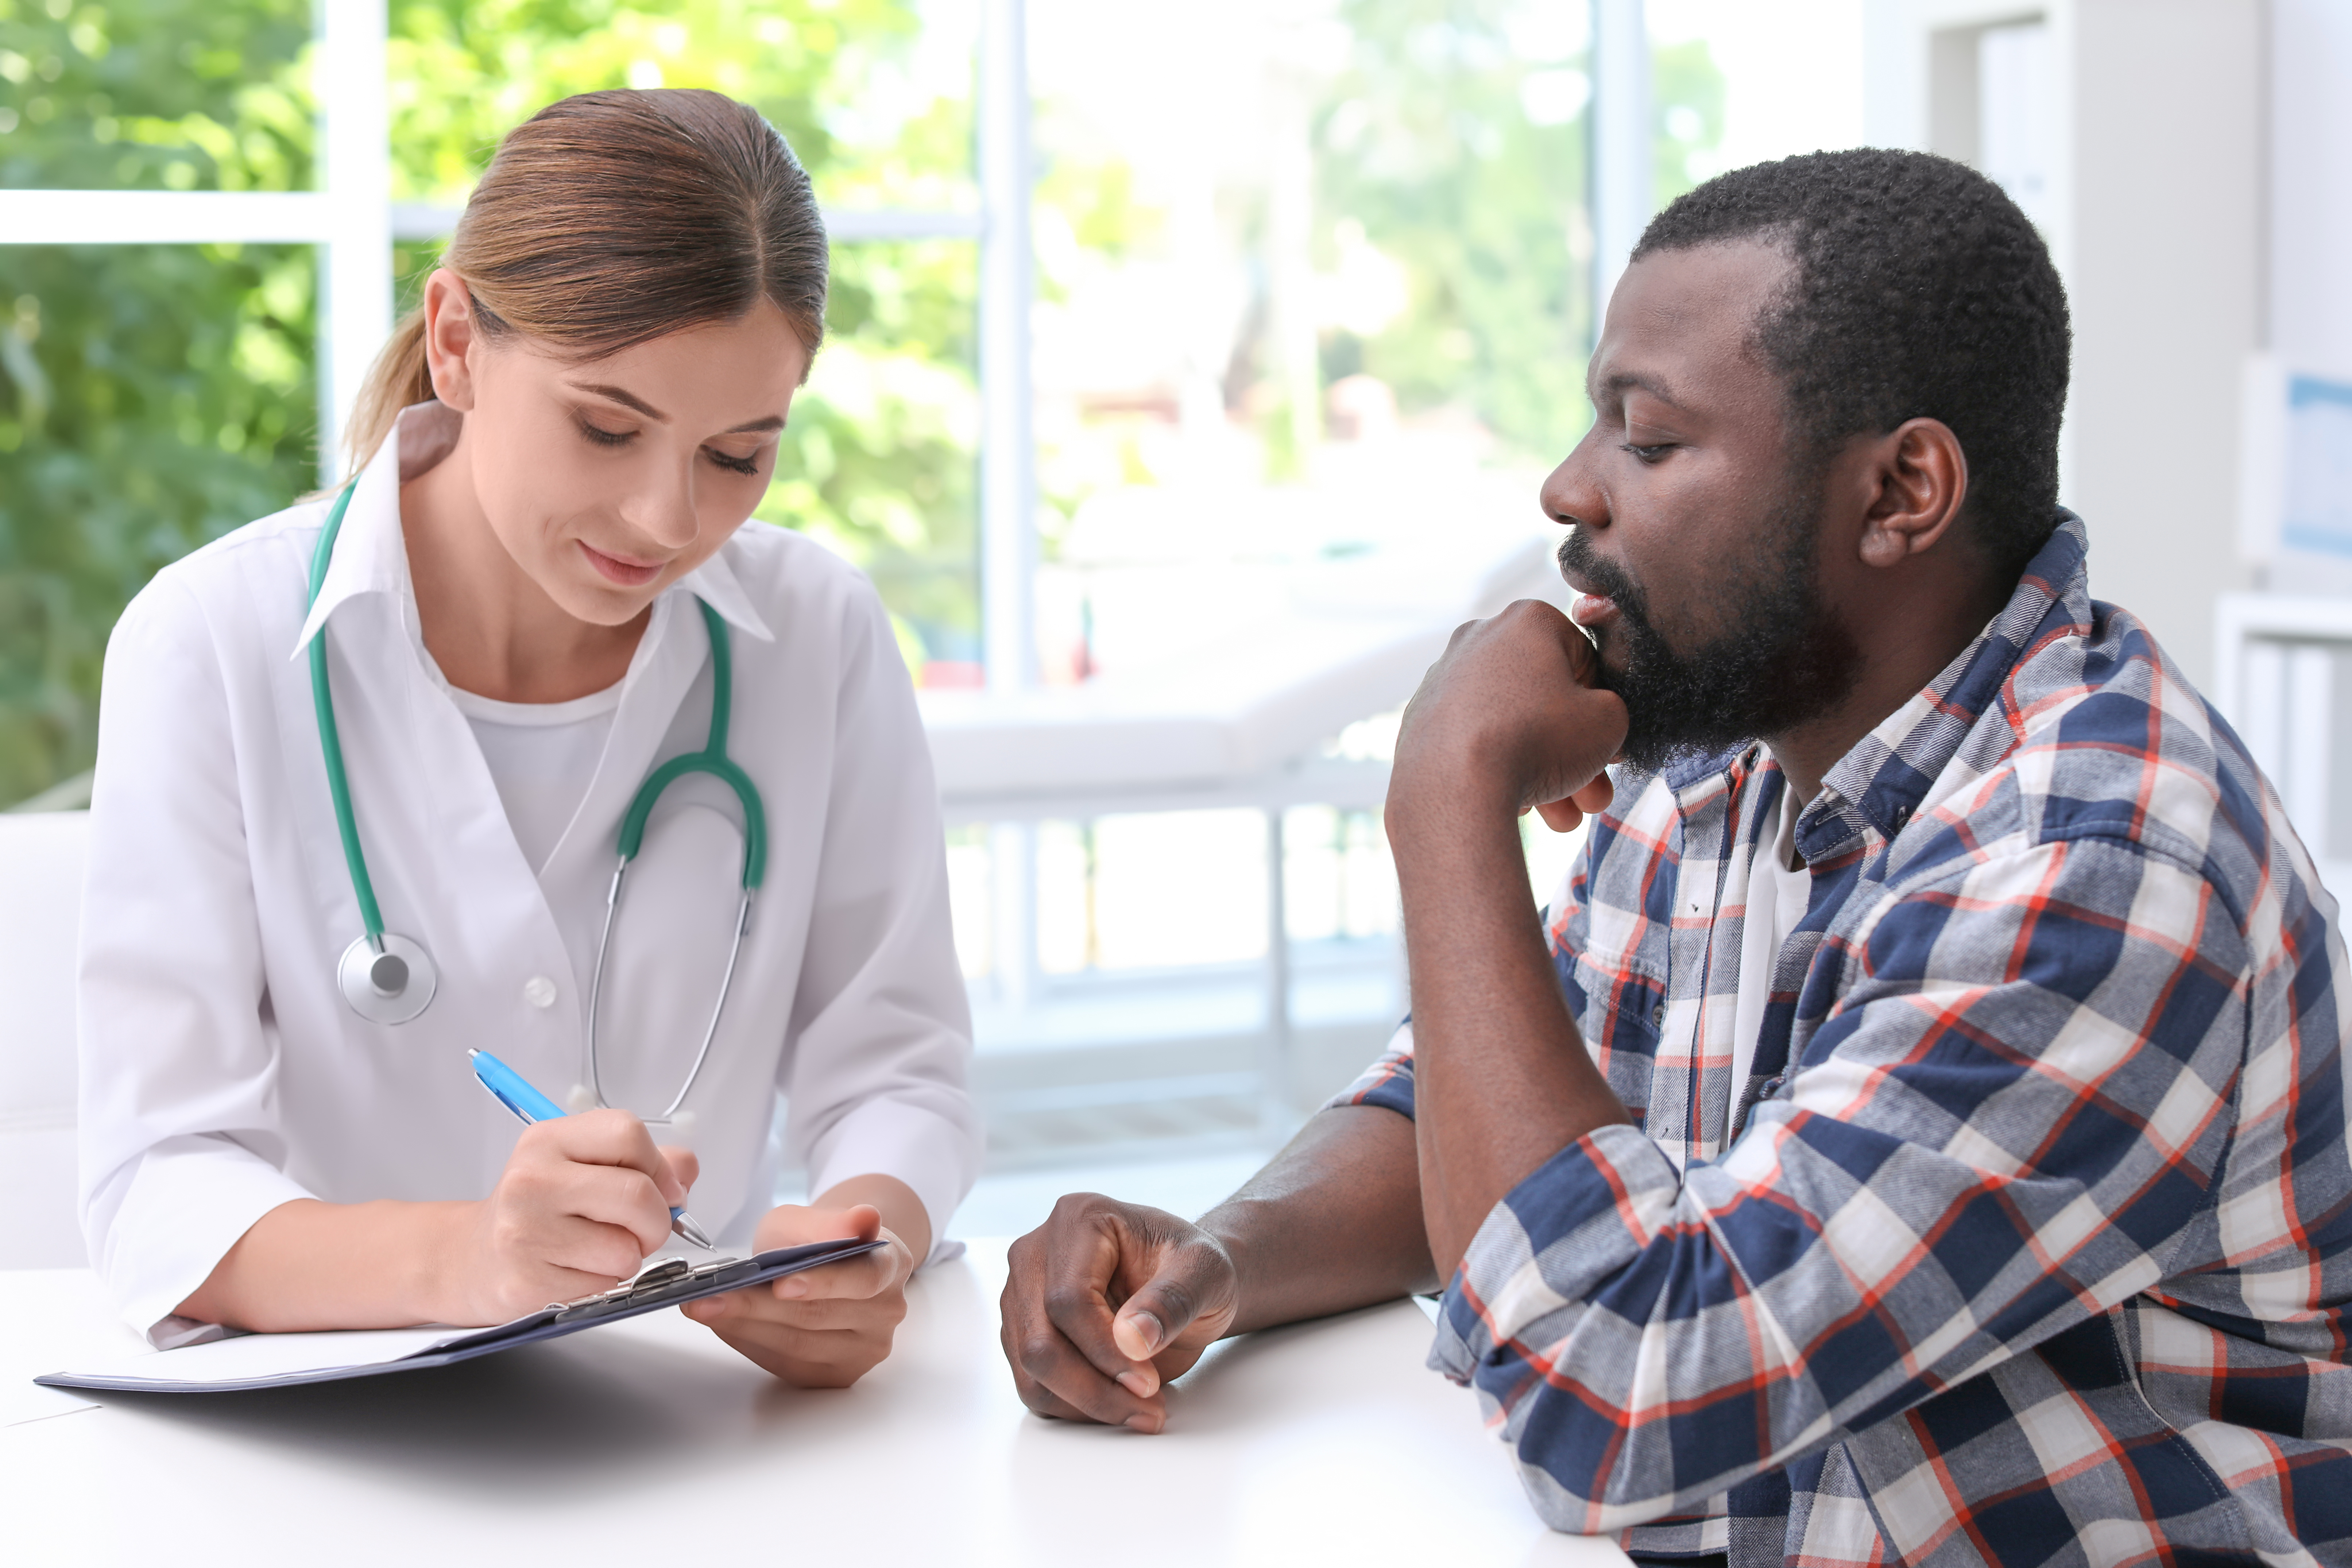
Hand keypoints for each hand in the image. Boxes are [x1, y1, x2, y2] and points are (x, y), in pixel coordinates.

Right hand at [449, 1109, 698, 1323]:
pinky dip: (602, 1284)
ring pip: (625, 1250)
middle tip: (642, 1229)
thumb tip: (685, 1171)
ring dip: (627, 1257)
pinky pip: (603, 1287)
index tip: (664, 1188)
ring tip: (594, 1249)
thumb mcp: (582, 1166)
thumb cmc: (538, 1210)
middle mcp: (532, 1180)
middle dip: (656, 1221)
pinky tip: (573, 1271)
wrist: (472, 1259)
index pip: (628, 1133)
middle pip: (637, 1195)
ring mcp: (525, 1232)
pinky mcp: (526, 1282)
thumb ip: (644, 1161)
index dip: (660, 1167)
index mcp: (548, 1140)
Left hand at [681, 1202, 913, 1385]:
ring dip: (745, 1327)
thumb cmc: (817, 1240)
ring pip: (798, 1344)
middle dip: (757, 1307)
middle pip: (818, 1316)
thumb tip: (864, 1219)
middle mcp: (888, 1313)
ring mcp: (866, 1349)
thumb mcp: (812, 1218)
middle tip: (707, 1298)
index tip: (780, 1284)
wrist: (825, 1266)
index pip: (862, 1279)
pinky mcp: (838, 1374)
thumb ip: (831, 1223)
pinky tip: (726, 1324)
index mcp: (891, 1265)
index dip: (821, 1283)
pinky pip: (788, 1364)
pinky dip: (751, 1343)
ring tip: (704, 1309)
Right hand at [1001, 1194, 1240, 1433]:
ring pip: (1031, 1371)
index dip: (1105, 1351)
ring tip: (1141, 1409)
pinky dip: (1074, 1407)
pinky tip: (1117, 1402)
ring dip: (1085, 1405)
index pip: (1068, 1298)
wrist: (1186, 1282)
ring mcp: (1022, 1292)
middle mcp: (1036, 1251)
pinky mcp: (1022, 1330)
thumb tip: (1132, 1339)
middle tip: (1147, 1408)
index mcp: (1079, 1218)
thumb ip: (1173, 1298)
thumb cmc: (1193, 1268)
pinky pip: (1032, 1385)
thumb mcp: (1206, 1272)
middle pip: (1040, 1341)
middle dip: (1094, 1389)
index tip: (1148, 1383)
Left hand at [1391, 601, 1624, 834]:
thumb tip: (1598, 719)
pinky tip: (1518, 806)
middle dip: (1575, 756)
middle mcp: (1479, 638)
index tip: (1607, 746)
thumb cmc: (1536, 742)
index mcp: (1529, 620)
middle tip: (1594, 800)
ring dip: (1545, 774)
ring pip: (1511, 727)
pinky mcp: (1421, 717)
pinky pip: (1474, 741)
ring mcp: (1444, 678)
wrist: (1454, 787)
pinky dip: (1498, 770)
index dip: (1602, 708)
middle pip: (1544, 701)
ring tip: (1563, 820)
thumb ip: (1612, 711)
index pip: (1584, 660)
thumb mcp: (1608, 723)